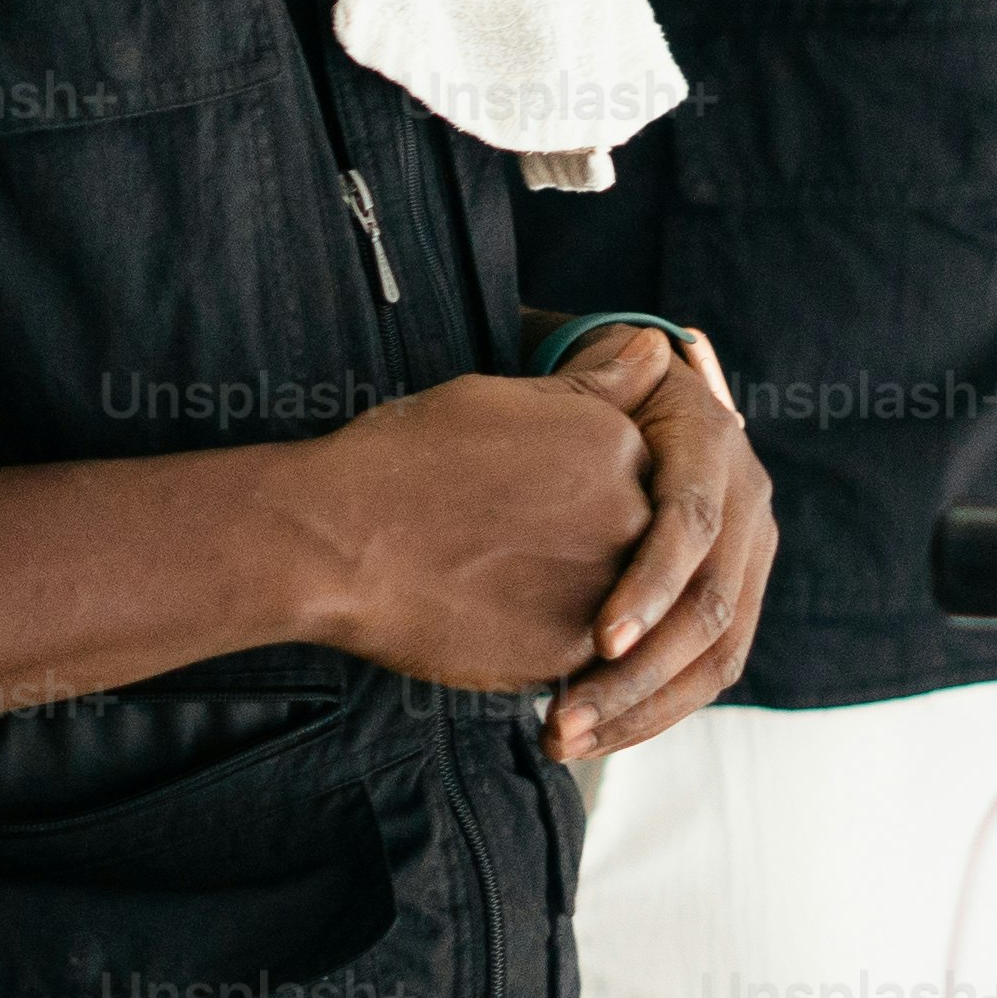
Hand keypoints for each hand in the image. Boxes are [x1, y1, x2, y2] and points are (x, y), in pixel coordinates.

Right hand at [278, 372, 654, 689]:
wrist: (338, 542)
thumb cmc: (405, 458)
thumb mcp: (504, 397)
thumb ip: (595, 386)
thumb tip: (658, 345)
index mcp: (618, 443)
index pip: (631, 474)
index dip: (569, 490)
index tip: (515, 499)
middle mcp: (631, 514)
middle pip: (630, 538)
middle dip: (575, 544)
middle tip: (496, 541)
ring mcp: (607, 588)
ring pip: (613, 599)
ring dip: (564, 594)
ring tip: (491, 580)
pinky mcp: (572, 652)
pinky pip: (581, 651)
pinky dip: (543, 639)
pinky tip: (488, 617)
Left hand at [548, 326, 772, 761]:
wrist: (633, 410)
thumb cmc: (587, 394)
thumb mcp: (594, 379)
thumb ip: (608, 378)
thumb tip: (645, 348)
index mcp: (715, 446)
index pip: (694, 525)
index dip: (650, 584)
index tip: (596, 639)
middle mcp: (749, 505)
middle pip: (710, 610)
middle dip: (636, 677)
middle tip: (561, 722)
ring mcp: (748, 559)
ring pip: (714, 657)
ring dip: (641, 710)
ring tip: (566, 742)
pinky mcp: (731, 602)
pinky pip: (705, 673)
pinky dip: (650, 711)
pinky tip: (594, 736)